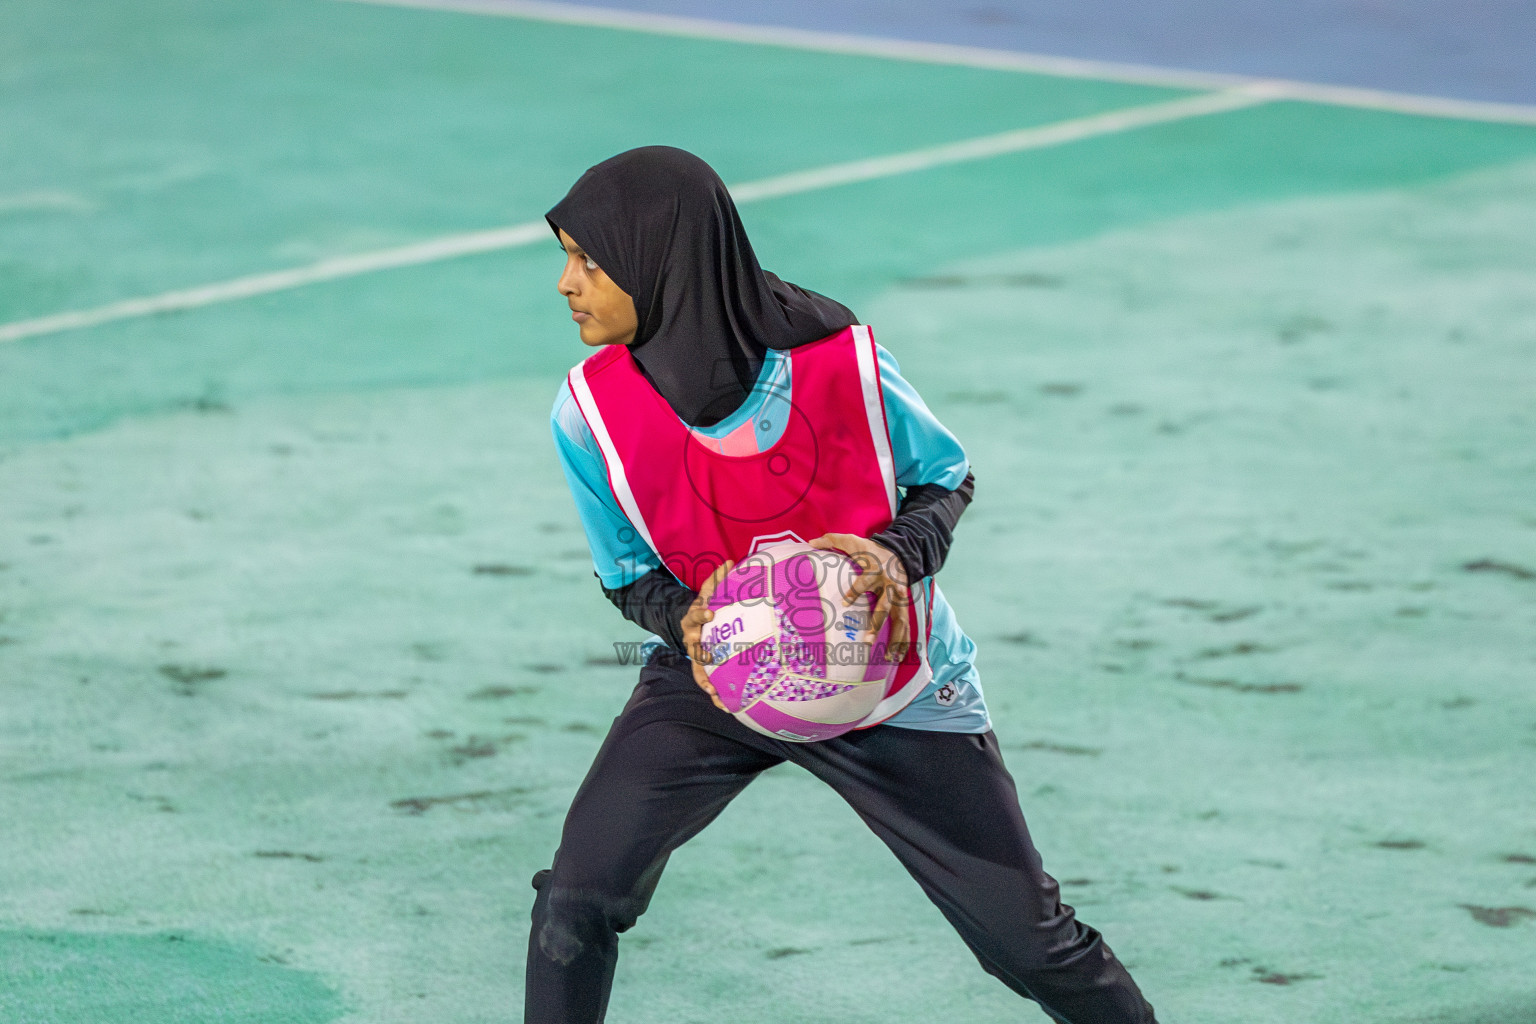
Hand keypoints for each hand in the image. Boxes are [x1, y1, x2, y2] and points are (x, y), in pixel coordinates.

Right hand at [679, 559, 735, 711]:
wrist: (689, 624)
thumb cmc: (705, 606)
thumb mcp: (708, 592)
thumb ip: (716, 579)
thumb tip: (730, 559)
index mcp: (693, 619)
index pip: (694, 615)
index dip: (701, 614)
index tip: (710, 613)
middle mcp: (692, 639)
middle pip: (693, 647)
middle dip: (700, 652)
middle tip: (707, 656)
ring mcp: (695, 655)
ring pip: (698, 670)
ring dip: (706, 682)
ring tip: (716, 694)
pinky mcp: (702, 668)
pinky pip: (707, 682)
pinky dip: (714, 694)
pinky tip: (726, 707)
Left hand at [807, 534, 911, 662]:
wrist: (900, 553)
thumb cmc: (871, 551)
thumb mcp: (854, 541)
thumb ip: (833, 540)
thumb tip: (811, 541)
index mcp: (875, 571)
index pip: (864, 582)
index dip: (854, 591)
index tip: (843, 603)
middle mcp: (889, 586)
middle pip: (884, 607)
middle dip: (877, 624)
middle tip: (867, 641)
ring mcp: (898, 598)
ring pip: (898, 620)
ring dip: (895, 639)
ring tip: (888, 657)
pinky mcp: (903, 605)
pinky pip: (905, 626)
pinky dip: (904, 642)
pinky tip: (898, 657)